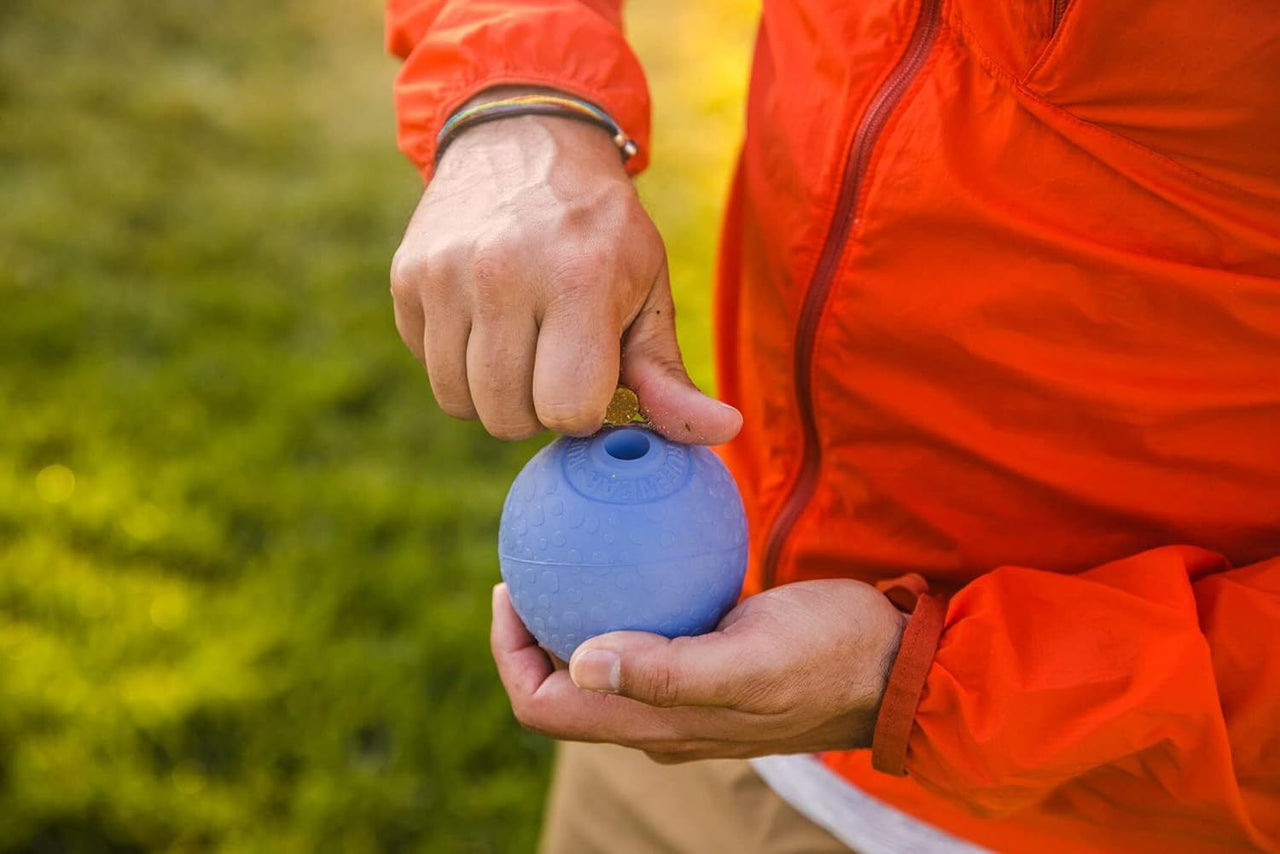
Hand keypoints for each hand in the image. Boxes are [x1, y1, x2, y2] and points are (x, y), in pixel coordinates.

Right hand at [390, 98, 740, 442]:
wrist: (525, 139)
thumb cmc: (600, 229)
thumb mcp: (648, 288)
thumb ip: (670, 374)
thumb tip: (726, 431)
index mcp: (578, 277)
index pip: (567, 410)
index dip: (584, 407)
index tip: (592, 372)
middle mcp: (503, 272)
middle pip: (507, 416)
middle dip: (536, 405)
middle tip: (554, 355)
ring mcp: (446, 273)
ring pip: (460, 402)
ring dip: (493, 391)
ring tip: (520, 339)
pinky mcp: (406, 276)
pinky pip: (429, 368)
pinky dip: (458, 361)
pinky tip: (484, 317)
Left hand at [490, 579, 906, 762]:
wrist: (896, 663)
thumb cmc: (829, 655)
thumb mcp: (751, 657)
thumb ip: (668, 671)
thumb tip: (579, 659)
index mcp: (657, 724)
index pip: (546, 707)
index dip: (509, 656)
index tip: (511, 586)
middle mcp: (659, 718)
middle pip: (562, 686)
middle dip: (530, 631)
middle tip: (533, 559)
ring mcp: (685, 694)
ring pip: (601, 659)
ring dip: (573, 613)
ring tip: (569, 549)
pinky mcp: (710, 662)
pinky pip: (646, 634)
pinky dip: (624, 597)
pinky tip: (634, 545)